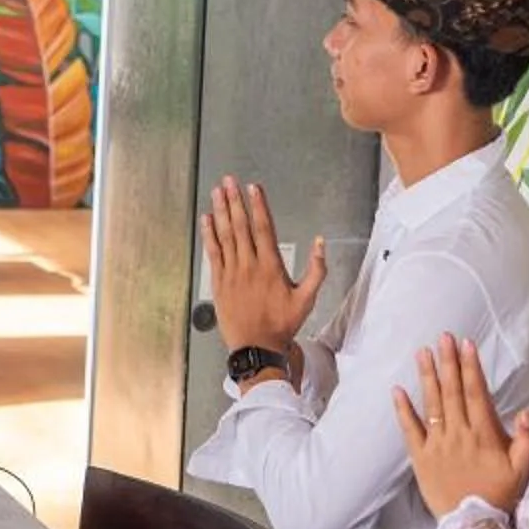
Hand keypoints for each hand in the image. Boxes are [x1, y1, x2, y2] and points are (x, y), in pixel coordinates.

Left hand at [200, 175, 325, 355]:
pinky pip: (213, 252)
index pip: (263, 228)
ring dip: (221, 211)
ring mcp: (232, 272)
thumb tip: (321, 242)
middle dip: (235, 201)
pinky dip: (209, 234)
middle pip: (240, 225)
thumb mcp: (307, 299)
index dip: (257, 205)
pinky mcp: (219, 282)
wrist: (256, 346)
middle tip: (229, 181)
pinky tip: (207, 219)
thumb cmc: (282, 324)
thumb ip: (317, 270)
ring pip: (225, 235)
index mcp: (271, 266)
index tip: (253, 188)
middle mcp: (249, 265)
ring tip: (217, 192)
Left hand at [393, 333, 528, 519]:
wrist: (472, 525)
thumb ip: (528, 440)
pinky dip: (403, 410)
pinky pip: (409, 430)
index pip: (476, 393)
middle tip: (443, 337)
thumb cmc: (500, 495)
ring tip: (423, 353)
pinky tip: (397, 390)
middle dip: (448, 362)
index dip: (471, 368)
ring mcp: (437, 445)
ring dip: (428, 377)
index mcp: (484, 434)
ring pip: (432, 405)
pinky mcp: (420, 458)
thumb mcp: (523, 469)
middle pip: (452, 392)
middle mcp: (459, 434)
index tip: (466, 345)